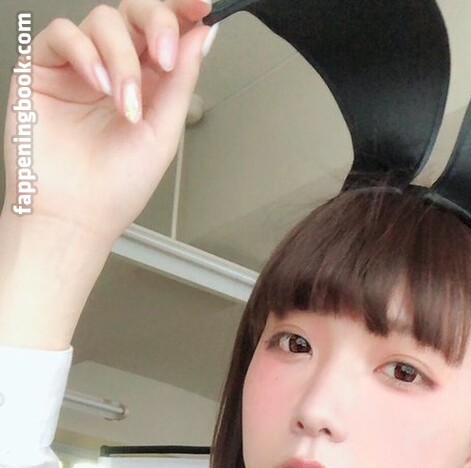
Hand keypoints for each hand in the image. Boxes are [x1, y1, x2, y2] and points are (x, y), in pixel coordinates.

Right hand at [2, 0, 214, 250]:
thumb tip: (201, 36)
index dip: (182, 11)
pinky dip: (85, 53)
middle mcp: (113, 69)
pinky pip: (63, 33)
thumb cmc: (114, 190)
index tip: (201, 9)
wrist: (74, 218)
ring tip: (123, 102)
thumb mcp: (163, 133)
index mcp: (146, 83)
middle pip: (135, 13)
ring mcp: (78, 67)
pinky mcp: (43, 68)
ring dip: (121, 58)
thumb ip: (181, 80)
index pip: (164, 31)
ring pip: (103, 20)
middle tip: (164, 57)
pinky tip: (97, 86)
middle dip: (155, 24)